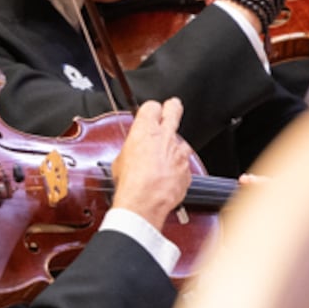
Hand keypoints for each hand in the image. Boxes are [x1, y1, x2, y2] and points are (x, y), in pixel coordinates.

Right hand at [111, 99, 195, 232]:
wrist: (145, 201)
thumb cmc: (130, 182)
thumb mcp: (120, 159)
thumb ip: (132, 148)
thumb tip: (134, 150)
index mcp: (145, 130)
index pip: (151, 106)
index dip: (151, 109)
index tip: (151, 112)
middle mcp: (166, 136)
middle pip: (174, 109)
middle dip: (172, 107)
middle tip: (172, 107)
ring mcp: (180, 151)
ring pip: (181, 141)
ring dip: (174, 147)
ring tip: (163, 160)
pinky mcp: (188, 167)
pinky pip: (184, 163)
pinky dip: (177, 168)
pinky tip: (166, 177)